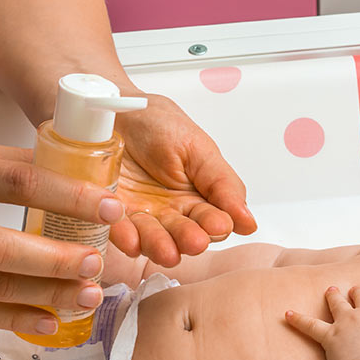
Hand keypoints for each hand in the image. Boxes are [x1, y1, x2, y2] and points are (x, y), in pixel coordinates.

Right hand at [0, 134, 125, 333]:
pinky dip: (14, 319)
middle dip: (59, 260)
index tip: (111, 208)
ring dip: (47, 294)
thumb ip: (7, 165)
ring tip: (89, 294)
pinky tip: (52, 321)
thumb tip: (76, 179)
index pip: (18, 182)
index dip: (70, 197)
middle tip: (100, 262)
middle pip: (3, 247)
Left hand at [108, 93, 256, 266]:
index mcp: (197, 198)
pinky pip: (116, 229)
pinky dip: (124, 237)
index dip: (216, 226)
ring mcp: (141, 215)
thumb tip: (249, 222)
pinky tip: (132, 241)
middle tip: (194, 241)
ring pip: (153, 239)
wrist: (113, 107)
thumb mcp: (198, 148)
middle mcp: (171, 213)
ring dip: (160, 246)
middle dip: (189, 239)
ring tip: (166, 251)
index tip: (218, 225)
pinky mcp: (110, 213)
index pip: (213, 222)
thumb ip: (224, 184)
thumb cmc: (156, 122)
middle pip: (184, 235)